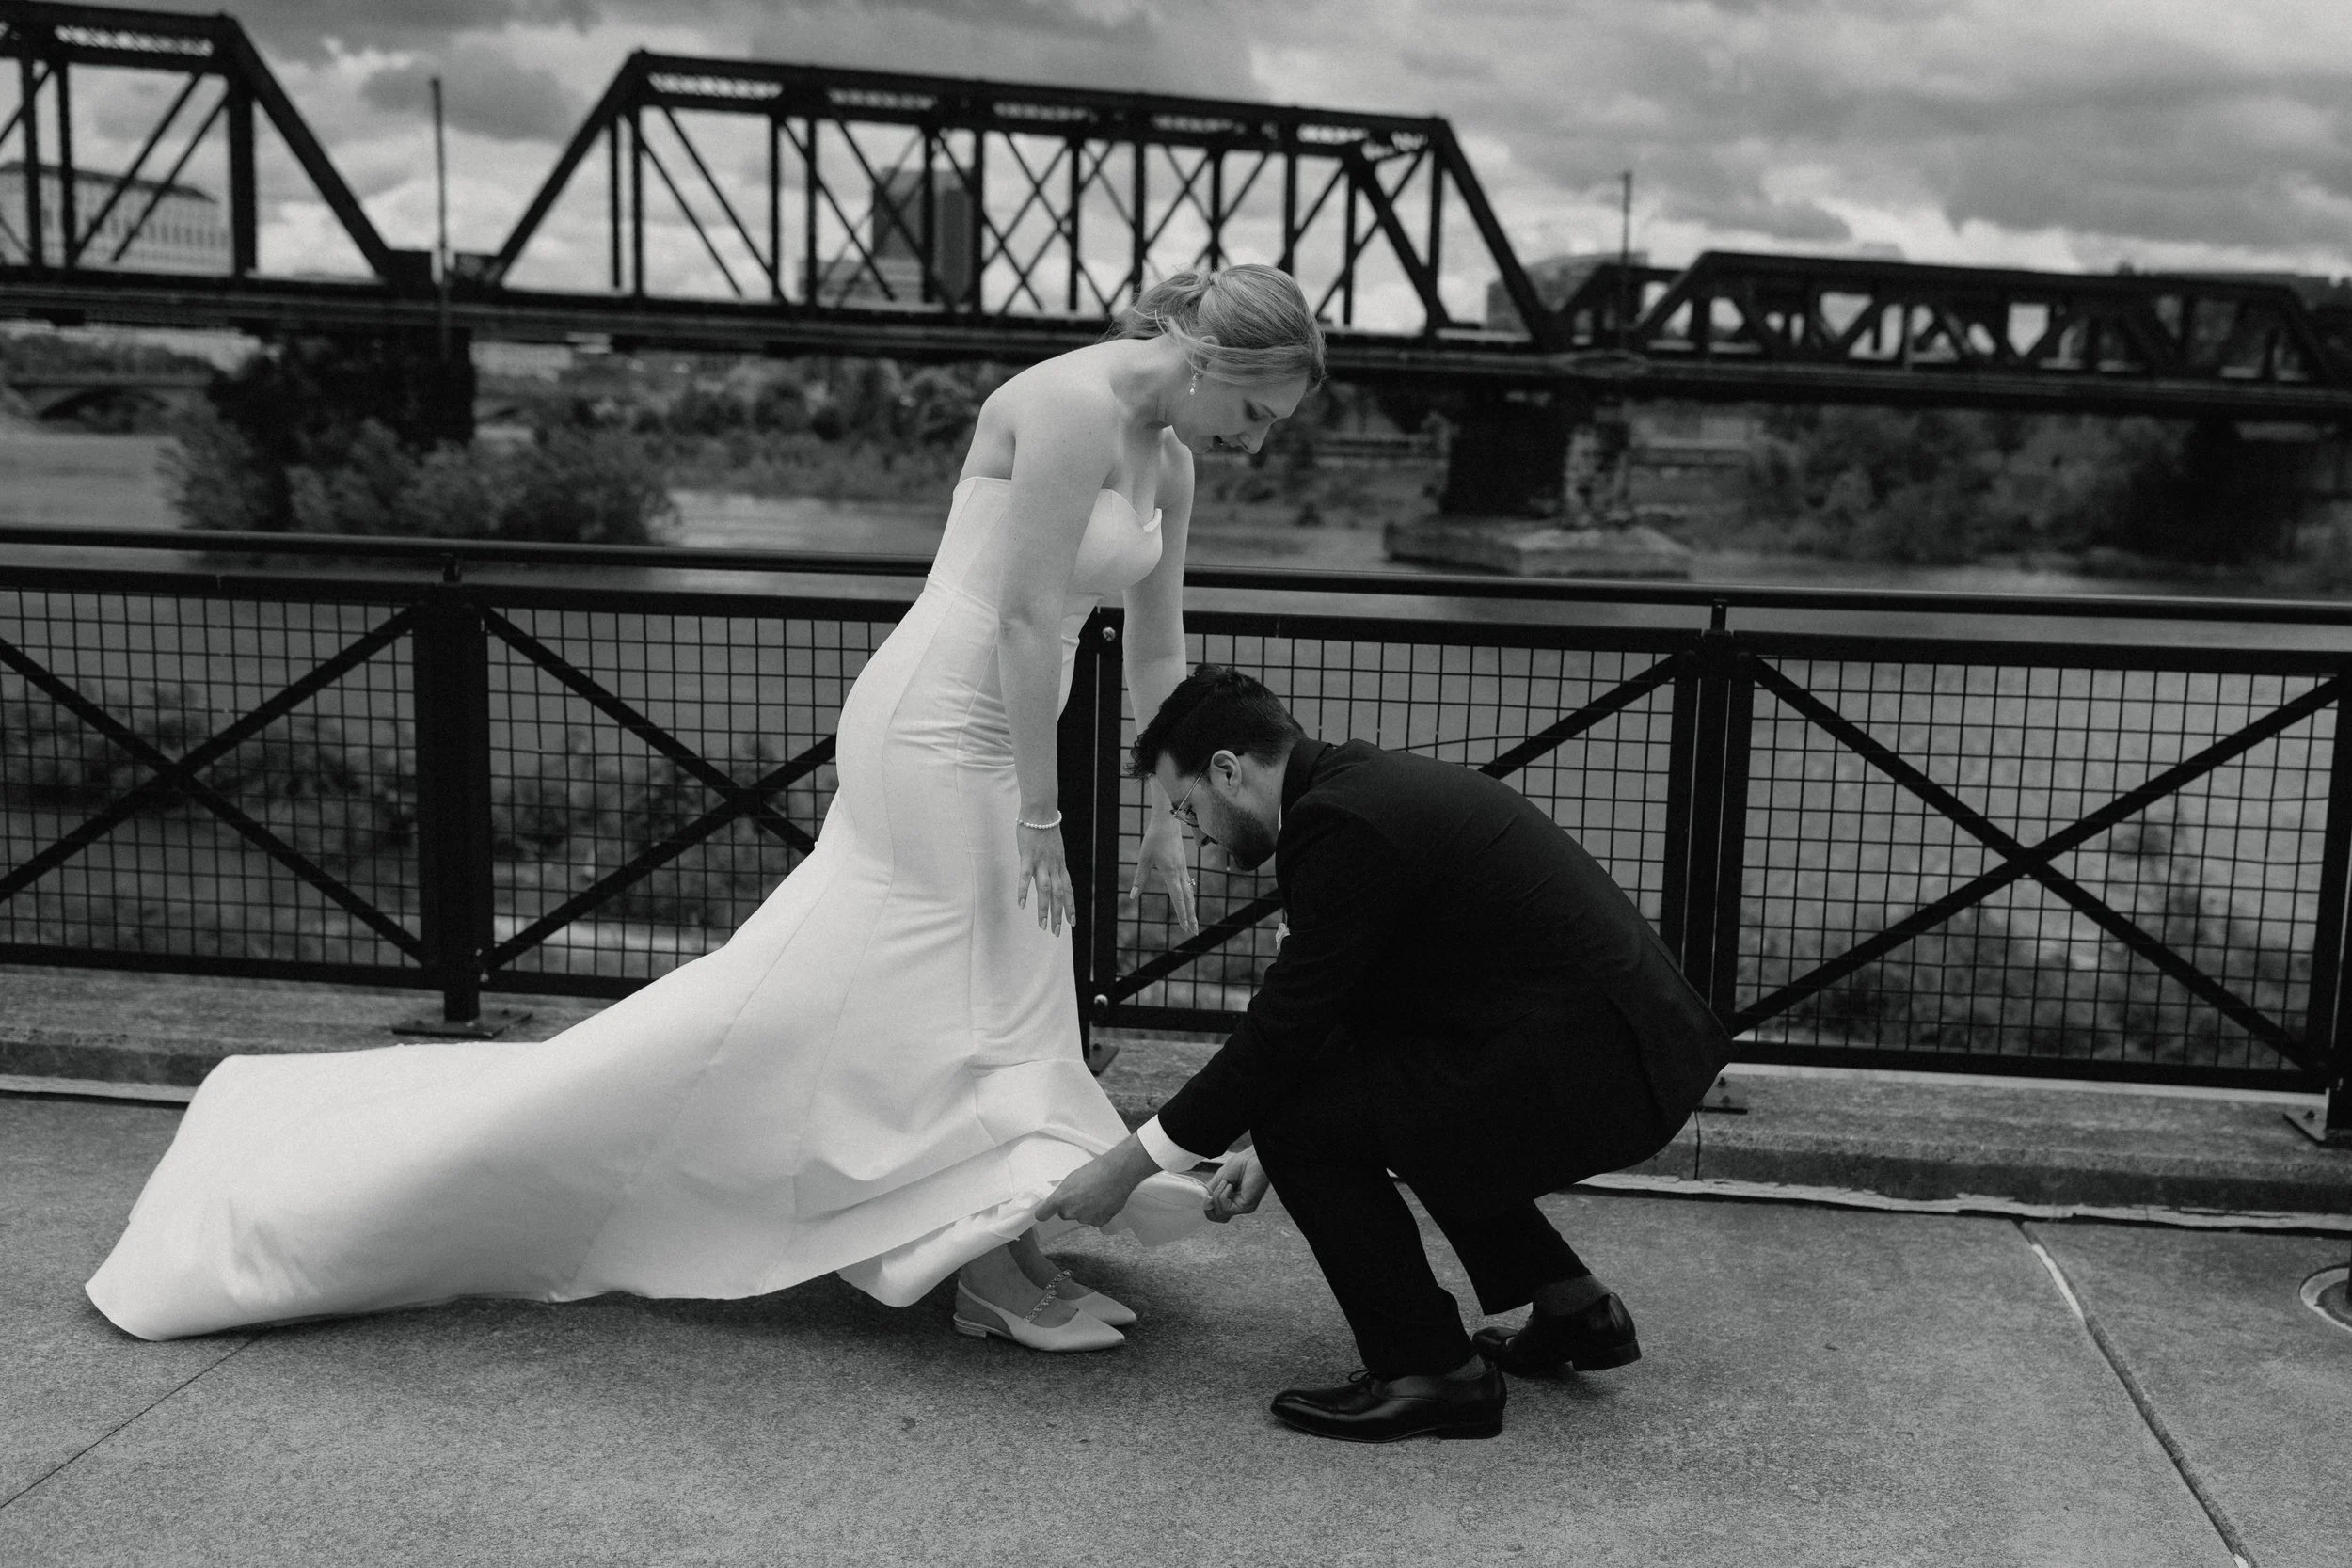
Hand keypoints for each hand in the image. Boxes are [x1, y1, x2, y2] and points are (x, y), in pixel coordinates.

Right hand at [1016, 818, 1076, 935]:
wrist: (1041, 810)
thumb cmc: (1045, 828)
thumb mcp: (1054, 848)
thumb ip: (1053, 861)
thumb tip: (1052, 871)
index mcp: (1060, 865)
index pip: (1069, 890)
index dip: (1071, 907)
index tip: (1072, 923)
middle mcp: (1054, 866)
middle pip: (1059, 895)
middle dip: (1058, 915)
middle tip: (1057, 933)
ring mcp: (1042, 862)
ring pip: (1045, 889)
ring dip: (1044, 908)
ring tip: (1042, 925)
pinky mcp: (1028, 856)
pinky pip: (1026, 876)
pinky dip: (1023, 891)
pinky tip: (1021, 904)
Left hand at [1033, 1138, 1155, 1229]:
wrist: (1118, 1173)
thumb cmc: (1095, 1170)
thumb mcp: (1072, 1178)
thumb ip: (1063, 1192)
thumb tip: (1060, 1200)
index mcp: (1061, 1199)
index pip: (1042, 1214)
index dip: (1044, 1212)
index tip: (1045, 1211)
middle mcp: (1071, 1212)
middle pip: (1065, 1214)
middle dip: (1070, 1207)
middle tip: (1082, 1194)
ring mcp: (1085, 1219)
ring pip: (1081, 1217)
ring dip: (1085, 1210)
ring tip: (1096, 1195)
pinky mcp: (1098, 1222)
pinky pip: (1094, 1220)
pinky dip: (1098, 1213)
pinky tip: (1103, 1201)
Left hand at [1126, 815, 1199, 935]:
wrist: (1168, 821)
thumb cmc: (1154, 838)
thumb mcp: (1144, 858)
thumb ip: (1140, 878)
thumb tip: (1133, 896)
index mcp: (1170, 872)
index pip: (1178, 898)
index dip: (1182, 914)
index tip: (1185, 927)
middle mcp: (1180, 873)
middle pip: (1188, 899)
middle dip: (1191, 917)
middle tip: (1193, 932)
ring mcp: (1183, 870)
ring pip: (1190, 893)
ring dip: (1191, 909)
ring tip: (1193, 922)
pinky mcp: (1182, 866)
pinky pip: (1188, 886)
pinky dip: (1189, 898)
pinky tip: (1188, 903)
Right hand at [1203, 1147, 1268, 1222]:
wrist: (1253, 1159)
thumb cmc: (1240, 1164)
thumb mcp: (1220, 1178)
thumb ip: (1211, 1191)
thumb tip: (1202, 1203)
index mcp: (1231, 1199)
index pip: (1215, 1212)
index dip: (1207, 1205)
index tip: (1205, 1192)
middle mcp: (1236, 1205)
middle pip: (1216, 1217)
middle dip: (1209, 1205)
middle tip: (1212, 1192)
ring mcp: (1241, 1207)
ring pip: (1219, 1214)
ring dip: (1217, 1196)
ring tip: (1225, 1183)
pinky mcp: (1245, 1207)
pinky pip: (1226, 1209)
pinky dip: (1222, 1195)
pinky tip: (1229, 1185)